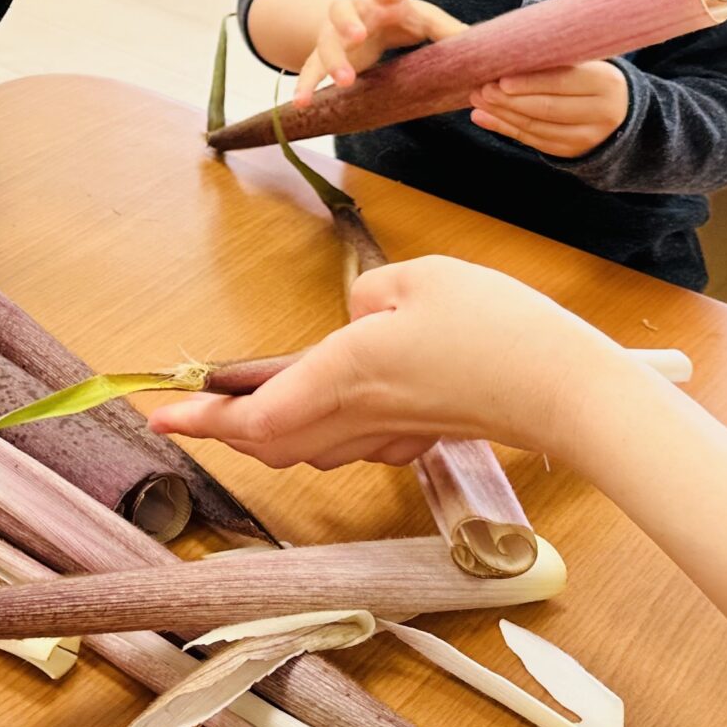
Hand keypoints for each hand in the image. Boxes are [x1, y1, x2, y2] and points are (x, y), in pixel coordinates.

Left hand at [150, 254, 646, 468]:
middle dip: (224, 429)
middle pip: (271, 439)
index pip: (254, 413)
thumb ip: (371, 296)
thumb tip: (360, 317)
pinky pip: (350, 441)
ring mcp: (390, 434)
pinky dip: (317, 428)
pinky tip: (321, 404)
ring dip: (266, 431)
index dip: (202, 417)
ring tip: (237, 407)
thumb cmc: (497, 330)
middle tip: (189, 410)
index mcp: (344, 374)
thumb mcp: (420, 281)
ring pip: (307, 444)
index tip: (160, 412)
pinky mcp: (419, 436)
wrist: (566, 390)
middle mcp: (359, 415)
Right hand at [295, 0, 464, 102]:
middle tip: (358, 37)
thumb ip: (449, 32)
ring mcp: (332, 34)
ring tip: (345, 81)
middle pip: (343, 10)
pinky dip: (305, 87)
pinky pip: (309, 71)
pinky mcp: (320, 56)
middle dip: (348, 22)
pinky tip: (300, 104)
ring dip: (333, 61)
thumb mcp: (423, 20)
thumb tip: (489, 51)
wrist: (355, 22)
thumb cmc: (397, 19)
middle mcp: (353, 12)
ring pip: (326, 43)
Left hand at [469, 60, 628, 157]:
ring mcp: (588, 136)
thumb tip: (505, 52)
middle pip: (547, 107)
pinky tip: (483, 117)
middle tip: (481, 88)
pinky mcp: (572, 151)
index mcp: (606, 82)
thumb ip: (553, 59)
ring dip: (502, 114)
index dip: (530, 82)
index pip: (562, 82)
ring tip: (477, 100)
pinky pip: (534, 141)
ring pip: (537, 126)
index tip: (501, 78)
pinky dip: (505, 128)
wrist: (620, 110)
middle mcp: (602, 112)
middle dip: (509, 99)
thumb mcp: (584, 62)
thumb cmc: (589, 76)